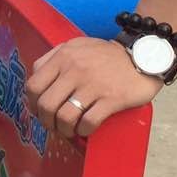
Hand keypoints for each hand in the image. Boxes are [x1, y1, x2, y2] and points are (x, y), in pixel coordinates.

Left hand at [28, 37, 161, 138]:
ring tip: (68, 130)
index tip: (38, 111)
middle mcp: (74, 70)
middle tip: (53, 125)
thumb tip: (37, 78)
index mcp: (62, 57)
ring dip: (63, 129)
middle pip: (46, 105)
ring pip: (65, 116)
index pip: (33, 86)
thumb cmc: (106, 54)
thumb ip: (53, 58)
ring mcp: (93, 85)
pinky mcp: (111, 99)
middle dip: (46, 121)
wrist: (144, 54)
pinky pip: (88, 122)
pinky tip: (85, 129)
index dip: (32, 104)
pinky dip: (83, 130)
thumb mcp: (75, 46)